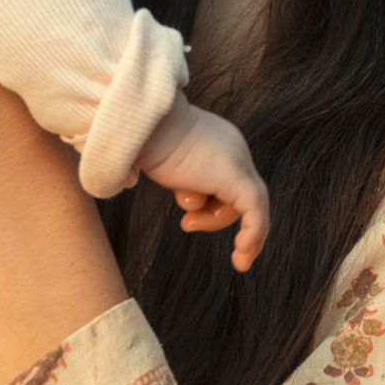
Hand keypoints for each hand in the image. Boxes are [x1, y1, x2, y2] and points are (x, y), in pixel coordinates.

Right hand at [140, 102, 270, 270]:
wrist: (142, 124)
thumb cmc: (138, 137)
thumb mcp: (150, 155)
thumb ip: (151, 166)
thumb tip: (127, 178)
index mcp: (215, 141)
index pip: (224, 180)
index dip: (211, 206)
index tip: (190, 222)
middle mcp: (232, 148)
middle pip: (235, 195)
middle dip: (212, 216)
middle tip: (186, 224)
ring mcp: (238, 161)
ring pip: (243, 206)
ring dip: (213, 222)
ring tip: (188, 220)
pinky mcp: (238, 178)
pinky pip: (257, 214)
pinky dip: (253, 238)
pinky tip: (241, 259)